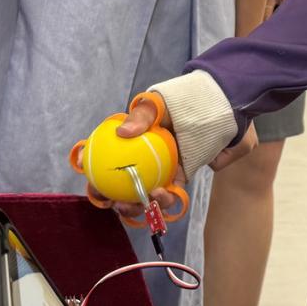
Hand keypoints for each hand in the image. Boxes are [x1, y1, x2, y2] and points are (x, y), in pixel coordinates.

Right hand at [108, 96, 256, 218]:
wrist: (214, 105)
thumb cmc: (181, 101)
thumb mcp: (156, 104)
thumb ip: (141, 116)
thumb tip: (122, 132)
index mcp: (131, 146)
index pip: (107, 164)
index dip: (96, 177)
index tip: (92, 182)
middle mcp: (143, 161)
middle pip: (124, 188)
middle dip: (119, 202)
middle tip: (119, 203)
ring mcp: (161, 171)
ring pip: (147, 195)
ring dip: (144, 204)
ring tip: (151, 197)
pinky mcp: (180, 177)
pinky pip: (171, 193)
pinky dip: (167, 199)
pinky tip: (166, 195)